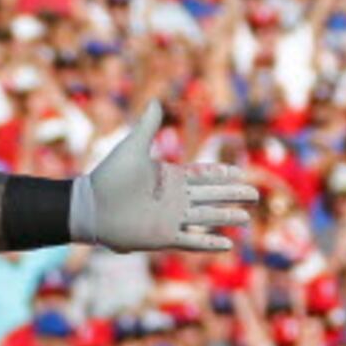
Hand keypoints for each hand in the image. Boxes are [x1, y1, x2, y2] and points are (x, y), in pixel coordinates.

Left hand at [70, 104, 257, 253]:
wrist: (91, 207)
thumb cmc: (110, 177)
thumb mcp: (133, 148)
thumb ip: (148, 126)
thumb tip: (155, 101)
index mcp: (169, 178)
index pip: (203, 175)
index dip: (221, 174)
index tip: (240, 172)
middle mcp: (173, 199)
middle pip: (211, 196)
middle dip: (232, 195)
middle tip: (255, 194)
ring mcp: (169, 218)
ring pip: (206, 217)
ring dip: (226, 217)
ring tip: (245, 219)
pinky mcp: (163, 236)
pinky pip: (191, 241)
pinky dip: (209, 243)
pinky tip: (227, 245)